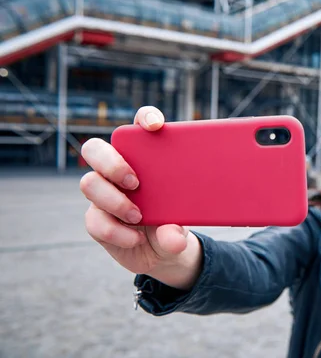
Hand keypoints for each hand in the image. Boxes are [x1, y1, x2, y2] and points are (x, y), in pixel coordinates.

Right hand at [79, 106, 201, 289]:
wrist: (164, 252)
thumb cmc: (173, 221)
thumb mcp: (183, 221)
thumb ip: (178, 229)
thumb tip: (173, 237)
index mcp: (144, 156)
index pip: (138, 126)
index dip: (144, 117)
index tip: (156, 127)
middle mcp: (117, 169)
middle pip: (95, 148)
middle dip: (112, 162)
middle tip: (135, 182)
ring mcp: (103, 193)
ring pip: (89, 183)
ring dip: (114, 200)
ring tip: (138, 216)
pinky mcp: (96, 218)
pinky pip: (94, 220)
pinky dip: (116, 231)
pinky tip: (136, 239)